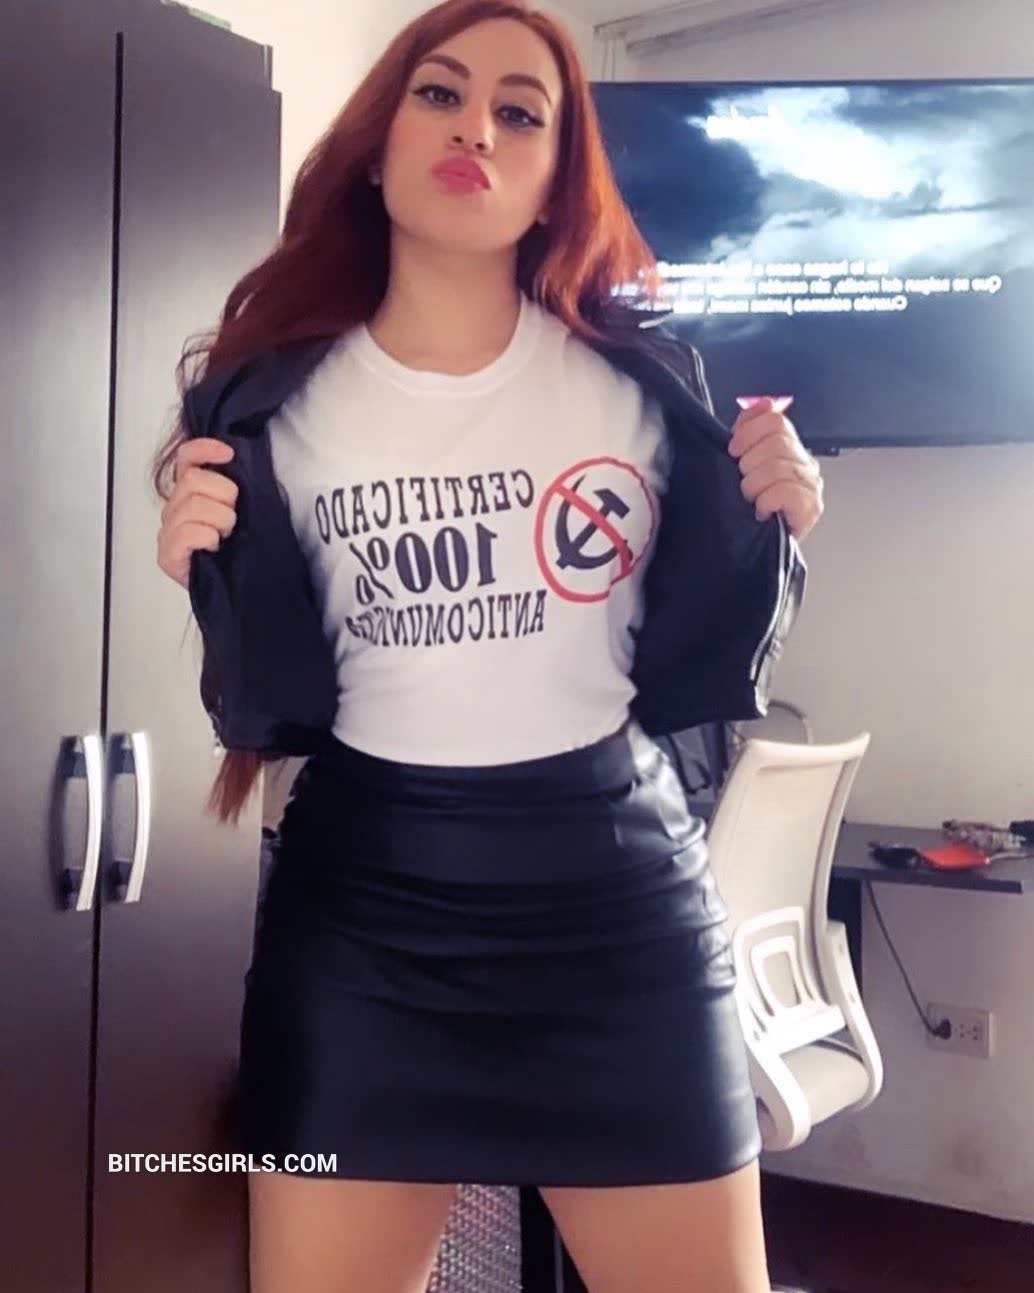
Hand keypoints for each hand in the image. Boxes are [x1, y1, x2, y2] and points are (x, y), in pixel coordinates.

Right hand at [157, 438, 237, 588]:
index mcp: (189, 494)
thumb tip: (235, 460)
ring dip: (220, 520)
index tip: (227, 453)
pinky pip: (188, 533)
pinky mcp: (167, 556)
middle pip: (192, 480)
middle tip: (232, 518)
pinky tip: (214, 546)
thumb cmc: (238, 550)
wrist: (238, 590)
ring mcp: (168, 533)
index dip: (204, 449)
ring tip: (225, 535)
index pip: (185, 458)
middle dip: (223, 496)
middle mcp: (174, 510)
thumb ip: (232, 486)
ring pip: (193, 506)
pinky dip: (208, 537)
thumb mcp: (242, 510)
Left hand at [727, 397, 823, 541]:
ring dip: (754, 486)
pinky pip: (786, 492)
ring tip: (751, 500)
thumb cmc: (744, 508)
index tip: (734, 451)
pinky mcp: (811, 508)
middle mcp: (804, 464)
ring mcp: (811, 485)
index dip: (748, 432)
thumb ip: (749, 431)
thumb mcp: (741, 465)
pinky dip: (767, 501)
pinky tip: (762, 511)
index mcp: (789, 448)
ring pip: (778, 467)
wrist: (749, 550)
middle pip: (777, 442)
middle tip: (743, 483)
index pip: (775, 420)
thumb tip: (759, 403)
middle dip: (749, 463)